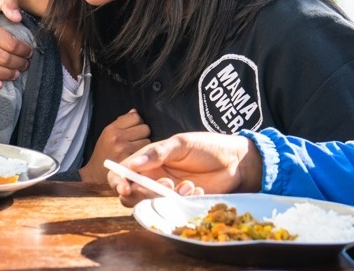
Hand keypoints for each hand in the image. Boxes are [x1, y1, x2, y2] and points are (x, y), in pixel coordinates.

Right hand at [78, 110, 151, 182]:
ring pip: (148, 139)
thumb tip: (135, 111)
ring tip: (136, 149)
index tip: (134, 129)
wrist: (95, 176)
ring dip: (145, 144)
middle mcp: (118, 137)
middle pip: (145, 128)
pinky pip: (146, 151)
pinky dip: (144, 154)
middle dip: (143, 133)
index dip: (137, 123)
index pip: (136, 117)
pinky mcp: (131, 160)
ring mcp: (125, 149)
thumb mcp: (107, 134)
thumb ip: (121, 122)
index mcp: (111, 129)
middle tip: (136, 140)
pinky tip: (138, 156)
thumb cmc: (103, 153)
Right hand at [107, 131, 262, 206]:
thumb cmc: (208, 147)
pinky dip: (182, 201)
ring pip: (150, 204)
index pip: (122, 172)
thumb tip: (133, 164)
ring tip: (187, 185)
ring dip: (165, 198)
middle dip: (143, 193)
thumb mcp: (182, 143)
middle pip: (131, 194)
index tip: (125, 188)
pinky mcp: (180, 204)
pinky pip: (170, 209)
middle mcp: (153, 177)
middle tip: (164, 186)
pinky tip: (198, 190)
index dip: (118, 182)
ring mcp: (166, 192)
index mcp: (148, 160)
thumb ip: (158, 153)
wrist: (235, 162)